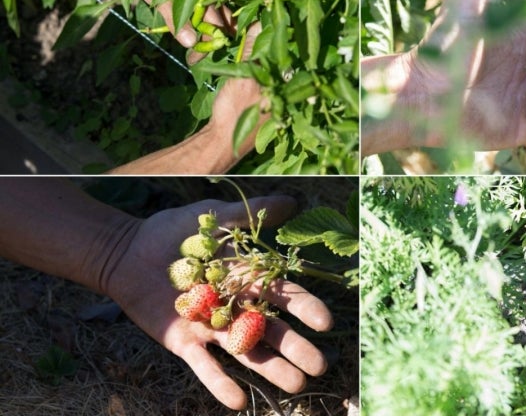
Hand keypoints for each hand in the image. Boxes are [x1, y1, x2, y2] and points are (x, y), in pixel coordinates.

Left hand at [102, 196, 332, 409]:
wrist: (127, 252)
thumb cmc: (172, 232)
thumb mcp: (214, 218)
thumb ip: (251, 213)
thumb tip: (294, 202)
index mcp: (247, 279)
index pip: (282, 295)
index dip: (304, 307)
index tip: (326, 322)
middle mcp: (235, 307)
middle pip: (271, 330)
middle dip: (296, 347)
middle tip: (320, 366)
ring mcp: (211, 328)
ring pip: (246, 352)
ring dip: (270, 370)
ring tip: (296, 386)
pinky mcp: (185, 343)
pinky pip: (204, 367)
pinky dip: (220, 383)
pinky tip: (239, 402)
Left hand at [126, 0, 234, 61]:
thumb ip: (176, 20)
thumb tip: (191, 43)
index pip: (216, 29)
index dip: (208, 47)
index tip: (194, 59)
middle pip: (223, 25)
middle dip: (215, 44)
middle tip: (199, 57)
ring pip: (217, 19)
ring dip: (210, 36)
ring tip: (197, 50)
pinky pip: (207, 13)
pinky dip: (204, 27)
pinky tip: (194, 34)